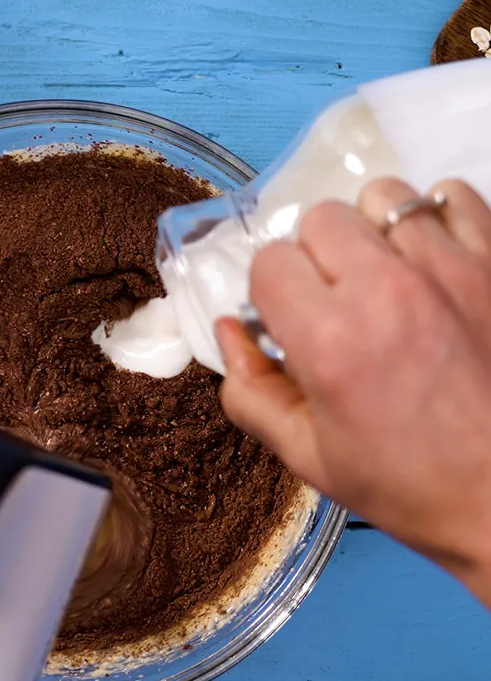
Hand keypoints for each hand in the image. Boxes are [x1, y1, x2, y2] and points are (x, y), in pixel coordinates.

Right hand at [216, 178, 490, 604]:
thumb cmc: (408, 483)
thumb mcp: (306, 455)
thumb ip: (249, 391)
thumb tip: (229, 333)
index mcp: (329, 341)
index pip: (269, 262)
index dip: (270, 291)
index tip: (288, 319)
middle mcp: (385, 291)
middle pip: (321, 217)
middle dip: (314, 255)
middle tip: (333, 298)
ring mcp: (448, 270)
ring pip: (382, 196)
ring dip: (370, 230)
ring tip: (382, 273)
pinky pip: (451, 196)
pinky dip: (433, 215)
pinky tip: (428, 257)